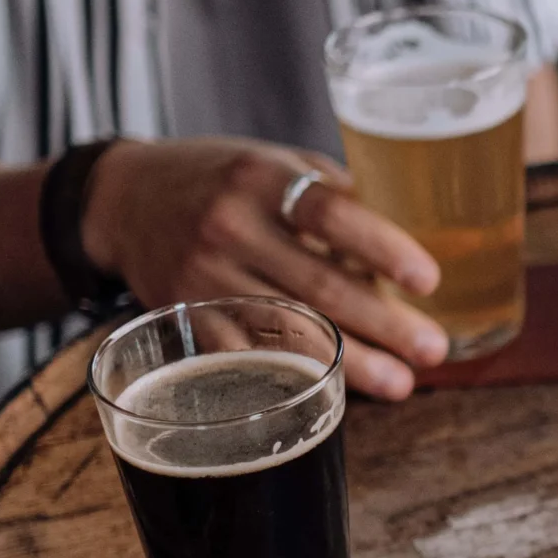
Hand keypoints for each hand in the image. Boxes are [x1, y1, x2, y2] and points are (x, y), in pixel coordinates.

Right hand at [79, 139, 445, 399]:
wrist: (124, 199)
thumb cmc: (224, 179)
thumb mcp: (276, 164)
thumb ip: (337, 195)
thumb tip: (414, 239)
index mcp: (261, 178)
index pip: (330, 213)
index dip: (382, 248)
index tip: (429, 280)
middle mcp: (229, 227)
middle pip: (317, 284)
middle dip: (383, 324)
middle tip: (433, 349)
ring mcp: (203, 277)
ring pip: (286, 331)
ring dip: (350, 363)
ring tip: (401, 383)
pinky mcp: (186, 318)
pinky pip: (245, 356)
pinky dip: (293, 376)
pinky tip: (332, 394)